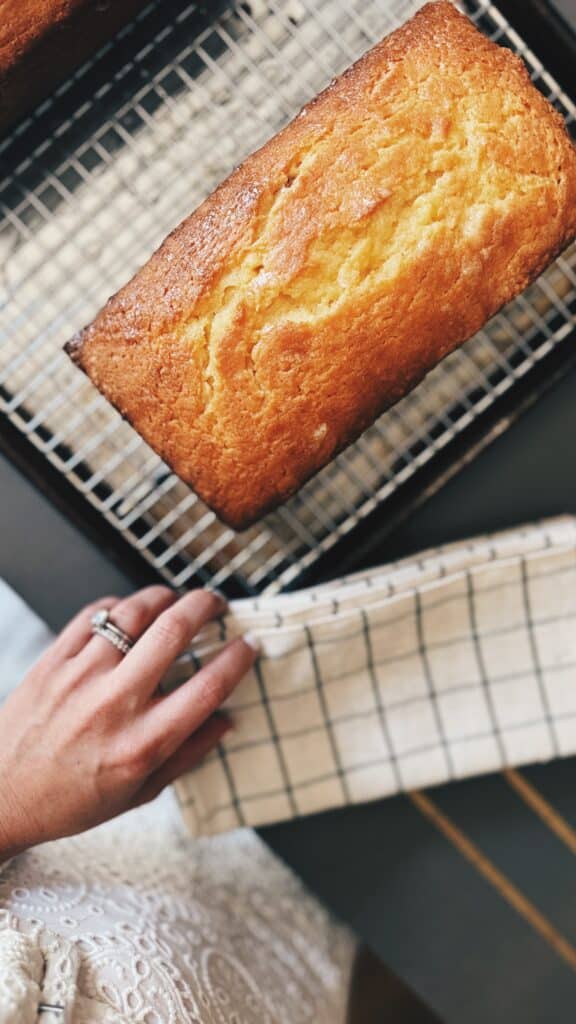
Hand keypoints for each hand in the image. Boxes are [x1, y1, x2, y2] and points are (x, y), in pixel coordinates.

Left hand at [0, 586, 255, 859]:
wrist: (0, 796)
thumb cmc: (68, 800)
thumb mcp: (139, 794)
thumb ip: (187, 755)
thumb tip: (225, 721)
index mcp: (143, 743)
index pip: (208, 686)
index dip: (238, 658)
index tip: (247, 645)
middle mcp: (115, 704)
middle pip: (174, 631)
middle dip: (206, 606)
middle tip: (216, 604)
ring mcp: (80, 676)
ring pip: (133, 612)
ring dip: (163, 596)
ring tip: (175, 599)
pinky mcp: (54, 660)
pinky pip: (93, 614)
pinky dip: (119, 605)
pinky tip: (129, 612)